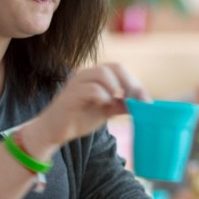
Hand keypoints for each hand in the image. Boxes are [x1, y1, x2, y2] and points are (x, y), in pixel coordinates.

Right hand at [29, 63, 149, 149]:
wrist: (53, 131)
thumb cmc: (77, 119)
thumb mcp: (105, 112)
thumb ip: (121, 105)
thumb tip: (142, 104)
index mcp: (95, 77)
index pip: (119, 70)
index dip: (135, 83)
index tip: (145, 101)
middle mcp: (86, 75)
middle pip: (114, 67)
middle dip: (129, 83)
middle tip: (136, 100)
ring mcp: (77, 83)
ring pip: (102, 73)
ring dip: (116, 87)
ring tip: (119, 102)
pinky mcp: (71, 95)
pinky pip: (91, 89)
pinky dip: (103, 96)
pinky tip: (106, 105)